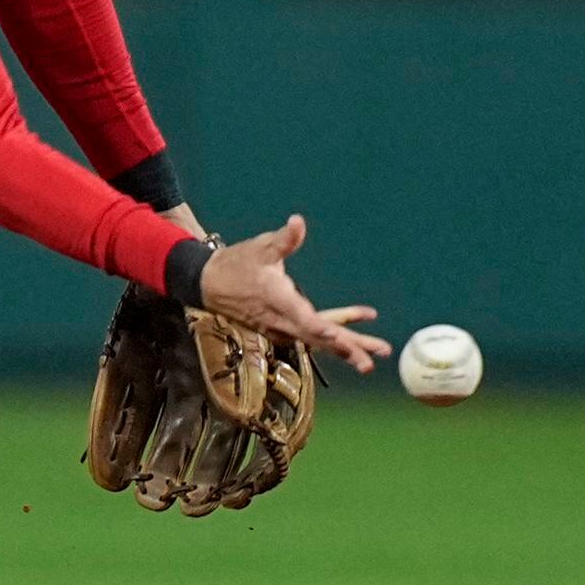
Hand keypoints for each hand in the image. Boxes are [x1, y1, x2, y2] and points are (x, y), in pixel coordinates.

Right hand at [197, 214, 392, 373]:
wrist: (209, 284)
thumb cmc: (235, 264)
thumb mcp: (260, 247)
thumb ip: (284, 239)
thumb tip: (298, 222)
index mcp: (276, 298)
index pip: (300, 317)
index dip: (318, 327)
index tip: (335, 335)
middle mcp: (279, 319)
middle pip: (316, 338)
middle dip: (345, 349)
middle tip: (369, 362)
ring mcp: (280, 328)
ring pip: (317, 342)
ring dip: (346, 349)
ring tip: (375, 355)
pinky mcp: (281, 329)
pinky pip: (311, 336)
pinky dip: (333, 339)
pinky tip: (354, 337)